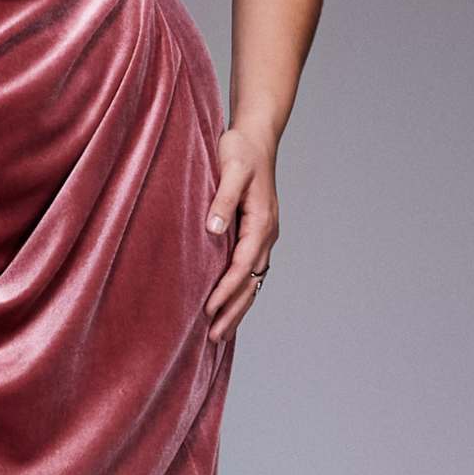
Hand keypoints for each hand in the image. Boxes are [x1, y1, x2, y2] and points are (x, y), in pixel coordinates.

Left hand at [202, 125, 277, 344]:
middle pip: (251, 283)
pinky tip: (228, 306)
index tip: (207, 310)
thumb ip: (223, 199)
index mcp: (261, 222)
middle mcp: (266, 234)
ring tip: (220, 334)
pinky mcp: (256, 234)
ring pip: (252, 281)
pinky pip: (249, 271)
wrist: (257, 135)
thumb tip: (214, 229)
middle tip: (214, 339)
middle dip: (233, 312)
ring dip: (237, 308)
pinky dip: (240, 293)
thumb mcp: (231, 168)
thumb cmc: (240, 149)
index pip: (242, 266)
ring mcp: (263, 236)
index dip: (225, 290)